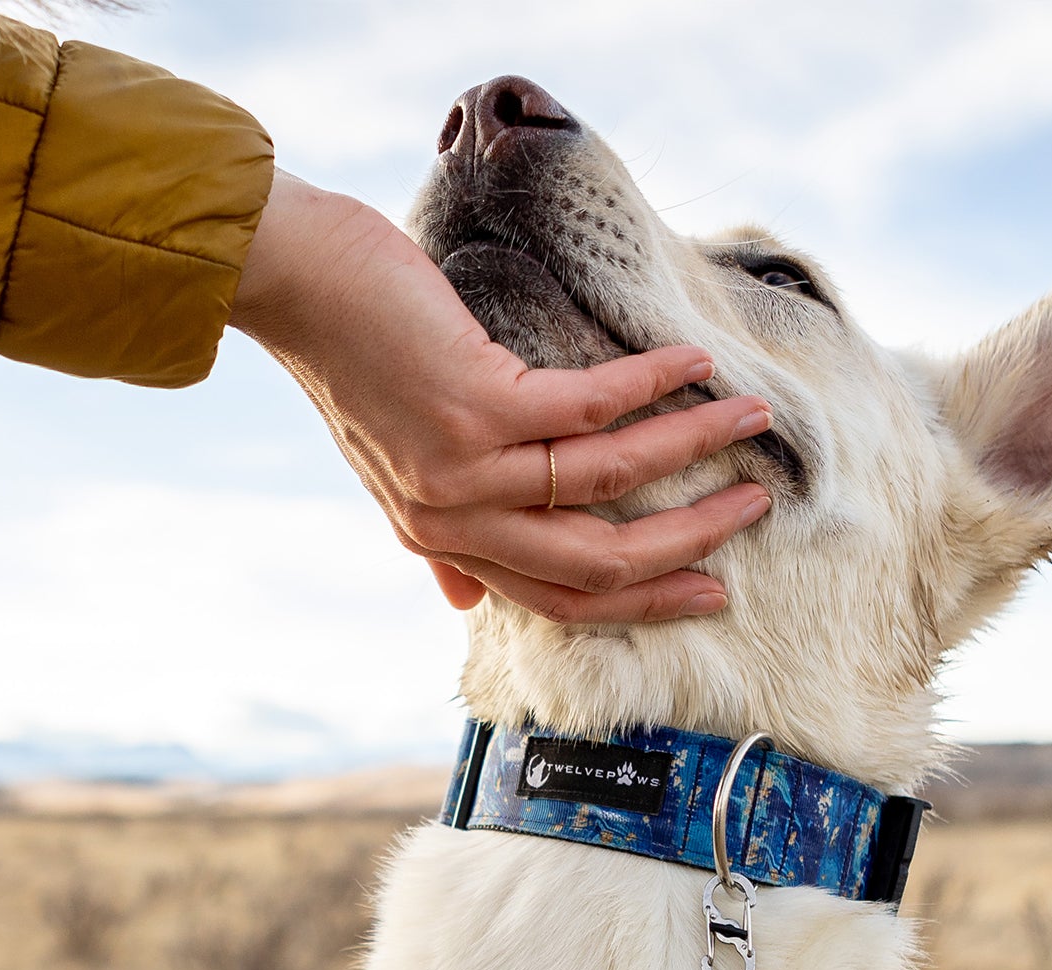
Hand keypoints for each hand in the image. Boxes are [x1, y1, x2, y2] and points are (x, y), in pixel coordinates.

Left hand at [228, 173, 771, 622]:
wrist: (297, 286)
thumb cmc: (356, 361)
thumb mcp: (393, 470)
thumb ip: (441, 537)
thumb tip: (466, 601)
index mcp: (444, 540)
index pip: (561, 601)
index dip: (645, 600)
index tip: (711, 588)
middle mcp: (455, 519)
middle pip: (596, 562)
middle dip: (687, 540)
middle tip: (754, 509)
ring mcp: (465, 467)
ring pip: (607, 482)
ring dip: (691, 447)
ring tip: (748, 418)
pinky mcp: (475, 404)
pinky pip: (589, 408)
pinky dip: (652, 385)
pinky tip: (694, 366)